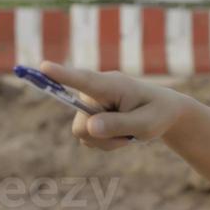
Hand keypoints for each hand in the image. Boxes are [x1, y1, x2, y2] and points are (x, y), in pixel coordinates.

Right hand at [38, 61, 189, 150]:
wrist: (165, 113)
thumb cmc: (158, 114)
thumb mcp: (146, 124)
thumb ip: (119, 124)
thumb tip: (89, 127)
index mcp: (112, 85)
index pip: (84, 80)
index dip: (62, 74)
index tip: (44, 67)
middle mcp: (96, 91)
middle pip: (80, 124)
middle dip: (102, 137)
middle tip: (128, 137)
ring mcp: (91, 103)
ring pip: (83, 134)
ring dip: (105, 141)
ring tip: (127, 134)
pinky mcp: (90, 115)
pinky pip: (87, 138)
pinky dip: (104, 143)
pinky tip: (120, 135)